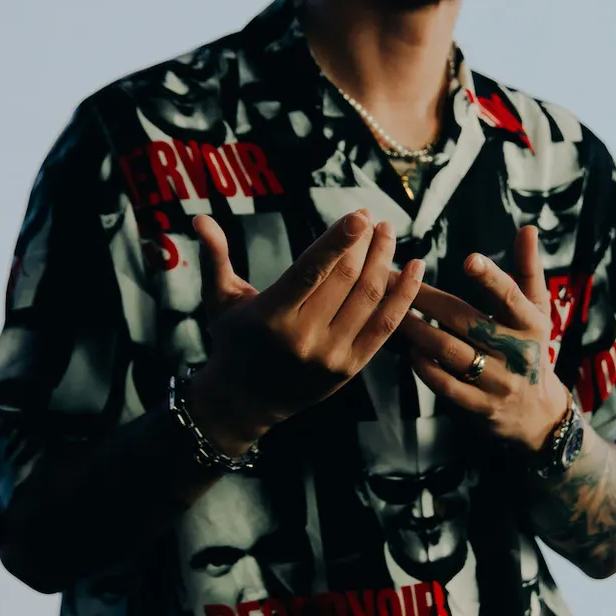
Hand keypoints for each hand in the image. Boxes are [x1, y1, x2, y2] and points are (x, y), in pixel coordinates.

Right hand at [185, 210, 424, 450]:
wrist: (246, 400)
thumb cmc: (234, 341)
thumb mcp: (220, 300)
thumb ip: (214, 256)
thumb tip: (199, 217)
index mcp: (271, 317)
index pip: (311, 271)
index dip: (338, 240)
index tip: (359, 214)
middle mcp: (303, 338)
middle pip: (345, 280)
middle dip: (364, 244)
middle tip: (371, 217)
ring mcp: (331, 356)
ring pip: (368, 299)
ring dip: (385, 261)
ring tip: (388, 233)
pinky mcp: (350, 368)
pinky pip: (385, 326)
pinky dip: (404, 295)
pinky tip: (416, 267)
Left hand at [398, 224, 570, 452]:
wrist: (538, 414)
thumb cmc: (532, 348)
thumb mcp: (537, 311)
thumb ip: (528, 270)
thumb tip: (527, 228)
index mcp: (531, 324)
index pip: (511, 297)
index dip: (491, 278)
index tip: (468, 259)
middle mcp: (517, 353)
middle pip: (466, 321)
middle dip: (425, 299)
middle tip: (392, 277)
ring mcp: (498, 382)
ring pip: (450, 352)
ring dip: (416, 330)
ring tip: (390, 311)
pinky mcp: (481, 407)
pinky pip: (445, 385)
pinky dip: (424, 365)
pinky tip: (408, 349)